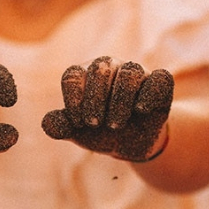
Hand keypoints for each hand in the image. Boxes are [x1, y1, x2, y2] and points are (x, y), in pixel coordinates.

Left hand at [42, 59, 174, 161]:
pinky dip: (149, 94)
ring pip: (130, 72)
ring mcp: (135, 71)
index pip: (74, 75)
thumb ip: (61, 126)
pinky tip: (141, 111)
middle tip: (95, 125)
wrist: (132, 143)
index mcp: (85, 74)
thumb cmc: (101, 132)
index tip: (79, 123)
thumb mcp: (79, 133)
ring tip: (115, 125)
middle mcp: (109, 66)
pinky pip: (159, 78)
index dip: (75, 100)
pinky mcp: (158, 81)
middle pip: (101, 68)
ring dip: (120, 101)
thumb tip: (48, 124)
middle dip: (96, 99)